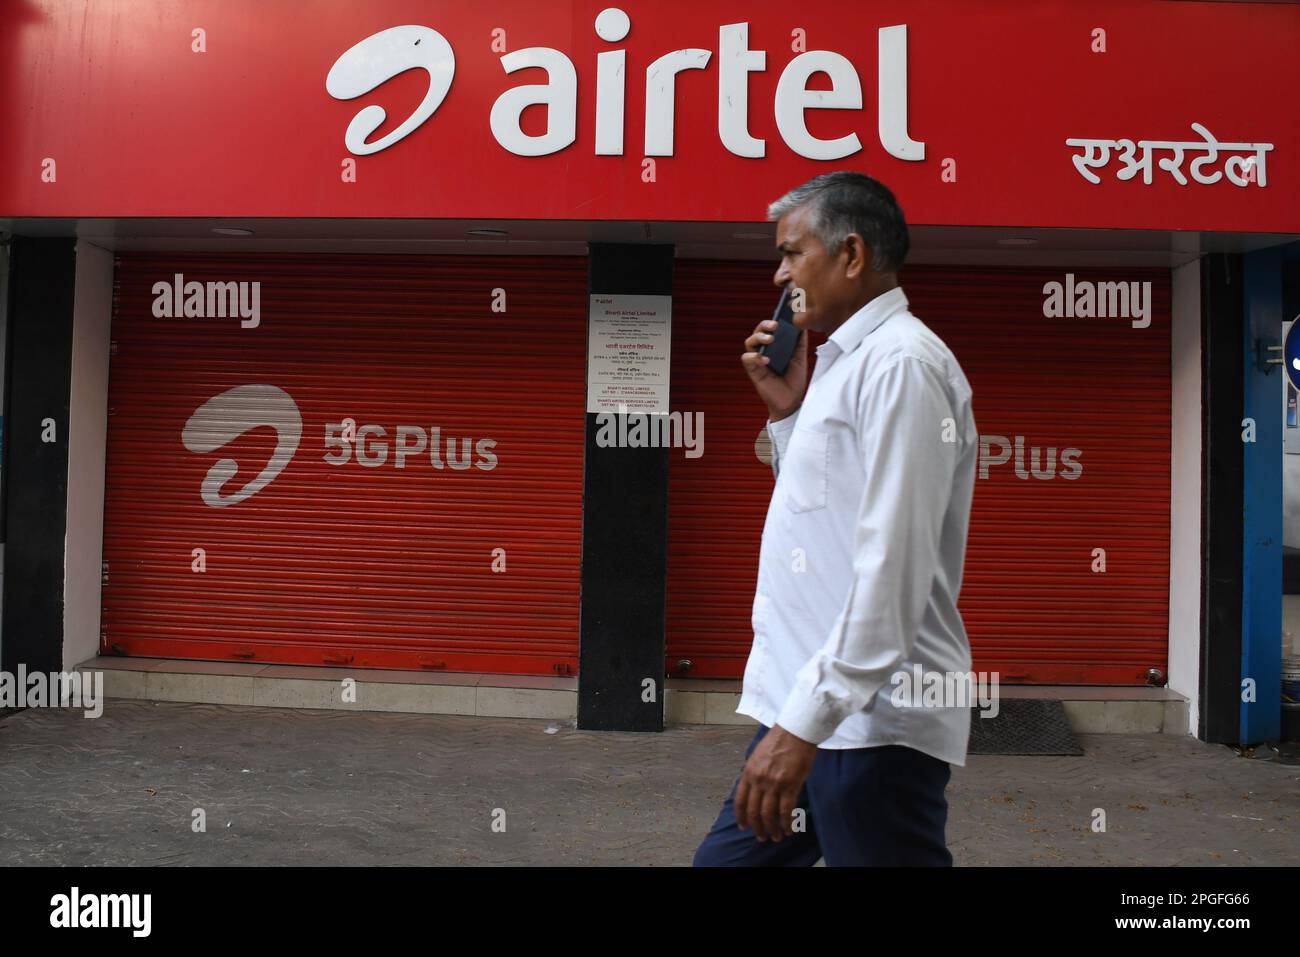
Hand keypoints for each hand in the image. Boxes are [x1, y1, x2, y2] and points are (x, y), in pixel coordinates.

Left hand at [734, 725, 817, 841]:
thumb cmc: (779, 740)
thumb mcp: (758, 756)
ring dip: (772, 829)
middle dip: (757, 827)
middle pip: (754, 811)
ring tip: (776, 837)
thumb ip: (754, 773)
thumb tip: (753, 789)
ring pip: (769, 814)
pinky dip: (786, 823)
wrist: (795, 731)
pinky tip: (789, 829)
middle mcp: (758, 780)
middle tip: (762, 837)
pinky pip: (786, 810)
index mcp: (748, 772)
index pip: (740, 800)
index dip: (741, 817)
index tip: (743, 827)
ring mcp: (773, 783)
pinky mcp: (790, 785)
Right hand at [741, 312, 808, 421]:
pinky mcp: (753, 371)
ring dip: (758, 338)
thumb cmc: (794, 379)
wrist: (792, 401)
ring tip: (770, 340)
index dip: (772, 320)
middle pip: (758, 332)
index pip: (769, 328)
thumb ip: (799, 342)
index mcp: (775, 345)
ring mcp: (757, 360)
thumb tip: (801, 324)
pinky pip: (747, 359)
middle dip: (764, 326)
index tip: (780, 317)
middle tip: (774, 325)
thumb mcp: (800, 358)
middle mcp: (764, 350)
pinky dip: (754, 357)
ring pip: (749, 342)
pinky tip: (765, 359)